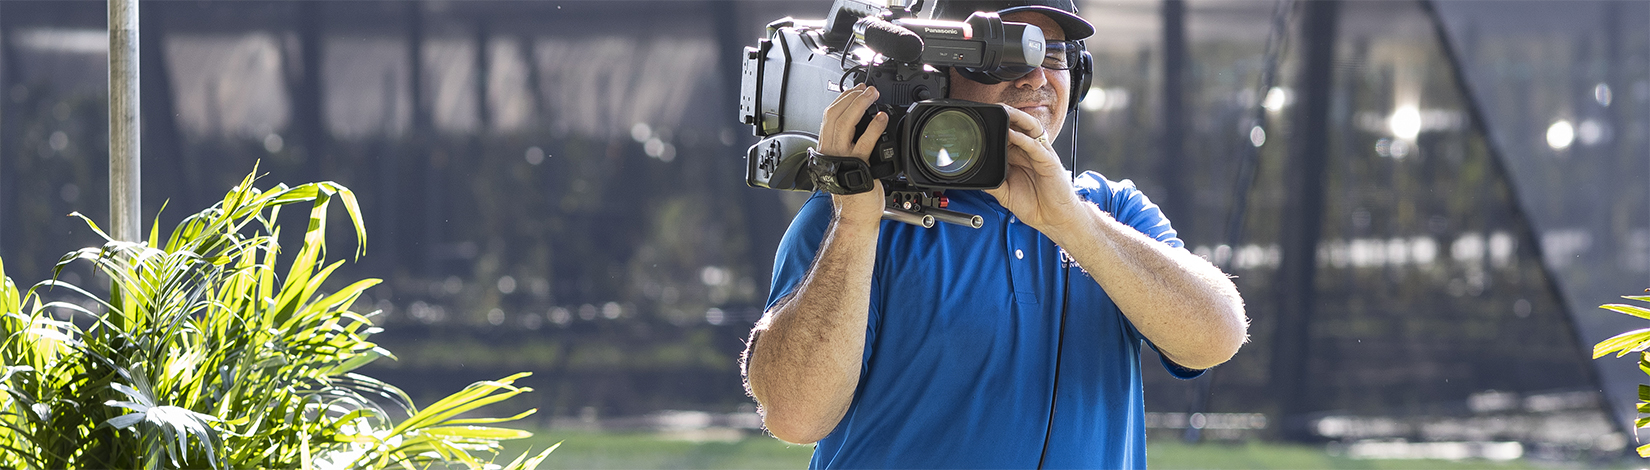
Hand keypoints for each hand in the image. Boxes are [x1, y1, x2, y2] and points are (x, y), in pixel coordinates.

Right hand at [819, 84, 889, 225]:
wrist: (855, 215)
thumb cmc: (853, 192)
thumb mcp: (846, 162)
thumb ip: (849, 144)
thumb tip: (863, 124)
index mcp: (827, 148)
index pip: (829, 116)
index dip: (842, 99)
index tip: (856, 90)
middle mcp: (831, 151)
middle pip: (835, 114)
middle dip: (852, 97)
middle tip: (867, 89)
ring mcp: (842, 157)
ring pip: (845, 123)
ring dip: (860, 104)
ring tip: (873, 96)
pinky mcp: (857, 165)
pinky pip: (865, 141)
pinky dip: (874, 127)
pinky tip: (882, 118)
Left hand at [984, 105, 1086, 232]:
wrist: (1053, 218)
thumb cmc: (1034, 204)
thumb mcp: (1006, 194)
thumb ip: (993, 184)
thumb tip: (976, 178)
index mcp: (1020, 156)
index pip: (1008, 134)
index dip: (998, 125)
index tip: (982, 119)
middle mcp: (1030, 152)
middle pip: (1020, 126)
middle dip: (1008, 114)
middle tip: (993, 107)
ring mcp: (1041, 155)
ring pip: (1031, 130)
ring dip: (1018, 118)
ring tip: (1005, 111)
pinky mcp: (1049, 163)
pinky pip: (1037, 147)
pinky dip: (1024, 140)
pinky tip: (1014, 135)